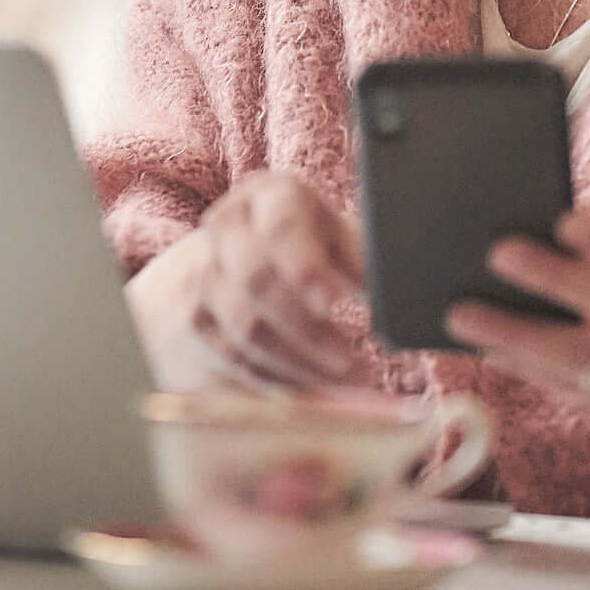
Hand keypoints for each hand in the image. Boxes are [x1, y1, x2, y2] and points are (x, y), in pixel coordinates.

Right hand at [126, 168, 370, 394]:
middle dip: (305, 330)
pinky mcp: (196, 318)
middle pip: (255, 280)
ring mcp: (204, 273)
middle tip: (351, 363)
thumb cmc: (312, 245)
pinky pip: (233, 360)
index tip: (336, 305)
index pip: (281, 227)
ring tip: (345, 384)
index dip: (306, 268)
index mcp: (269, 196)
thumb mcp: (341, 239)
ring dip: (298, 366)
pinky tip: (313, 392)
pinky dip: (277, 383)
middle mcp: (227, 226)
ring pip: (243, 329)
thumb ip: (366, 260)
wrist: (238, 256)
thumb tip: (393, 295)